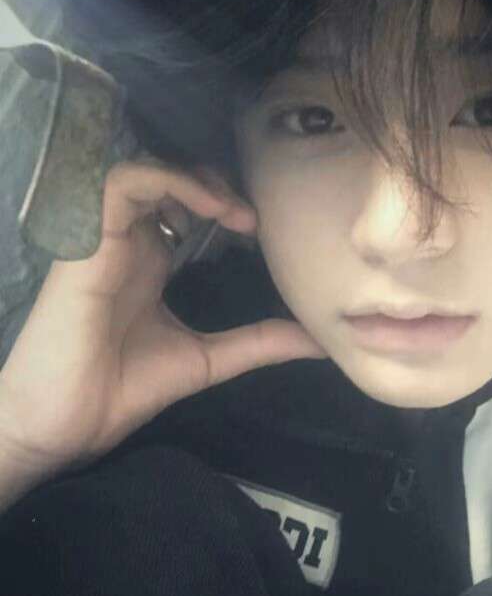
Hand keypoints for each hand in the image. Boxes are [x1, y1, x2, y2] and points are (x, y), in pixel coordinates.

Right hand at [0, 157, 325, 479]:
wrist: (65, 425)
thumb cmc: (118, 392)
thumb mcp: (207, 360)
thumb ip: (259, 343)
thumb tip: (320, 341)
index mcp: (148, 263)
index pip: (183, 205)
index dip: (224, 203)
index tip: (262, 231)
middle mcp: (127, 242)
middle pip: (168, 180)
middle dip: (216, 184)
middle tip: (254, 217)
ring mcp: (105, 239)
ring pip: (146, 170)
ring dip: (195, 179)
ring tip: (235, 213)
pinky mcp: (87, 243)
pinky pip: (122, 183)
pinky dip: (167, 181)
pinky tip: (208, 209)